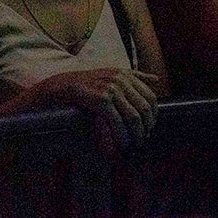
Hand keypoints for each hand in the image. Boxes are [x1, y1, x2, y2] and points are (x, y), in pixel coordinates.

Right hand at [38, 68, 158, 150]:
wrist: (60, 86)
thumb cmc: (85, 83)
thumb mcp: (110, 74)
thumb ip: (134, 76)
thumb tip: (156, 79)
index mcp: (124, 74)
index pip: (151, 96)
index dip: (154, 115)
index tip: (149, 126)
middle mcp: (119, 79)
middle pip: (145, 108)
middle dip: (146, 127)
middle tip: (142, 137)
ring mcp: (110, 88)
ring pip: (134, 117)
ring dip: (136, 134)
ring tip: (133, 143)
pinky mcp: (101, 99)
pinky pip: (118, 122)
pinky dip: (121, 135)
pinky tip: (121, 142)